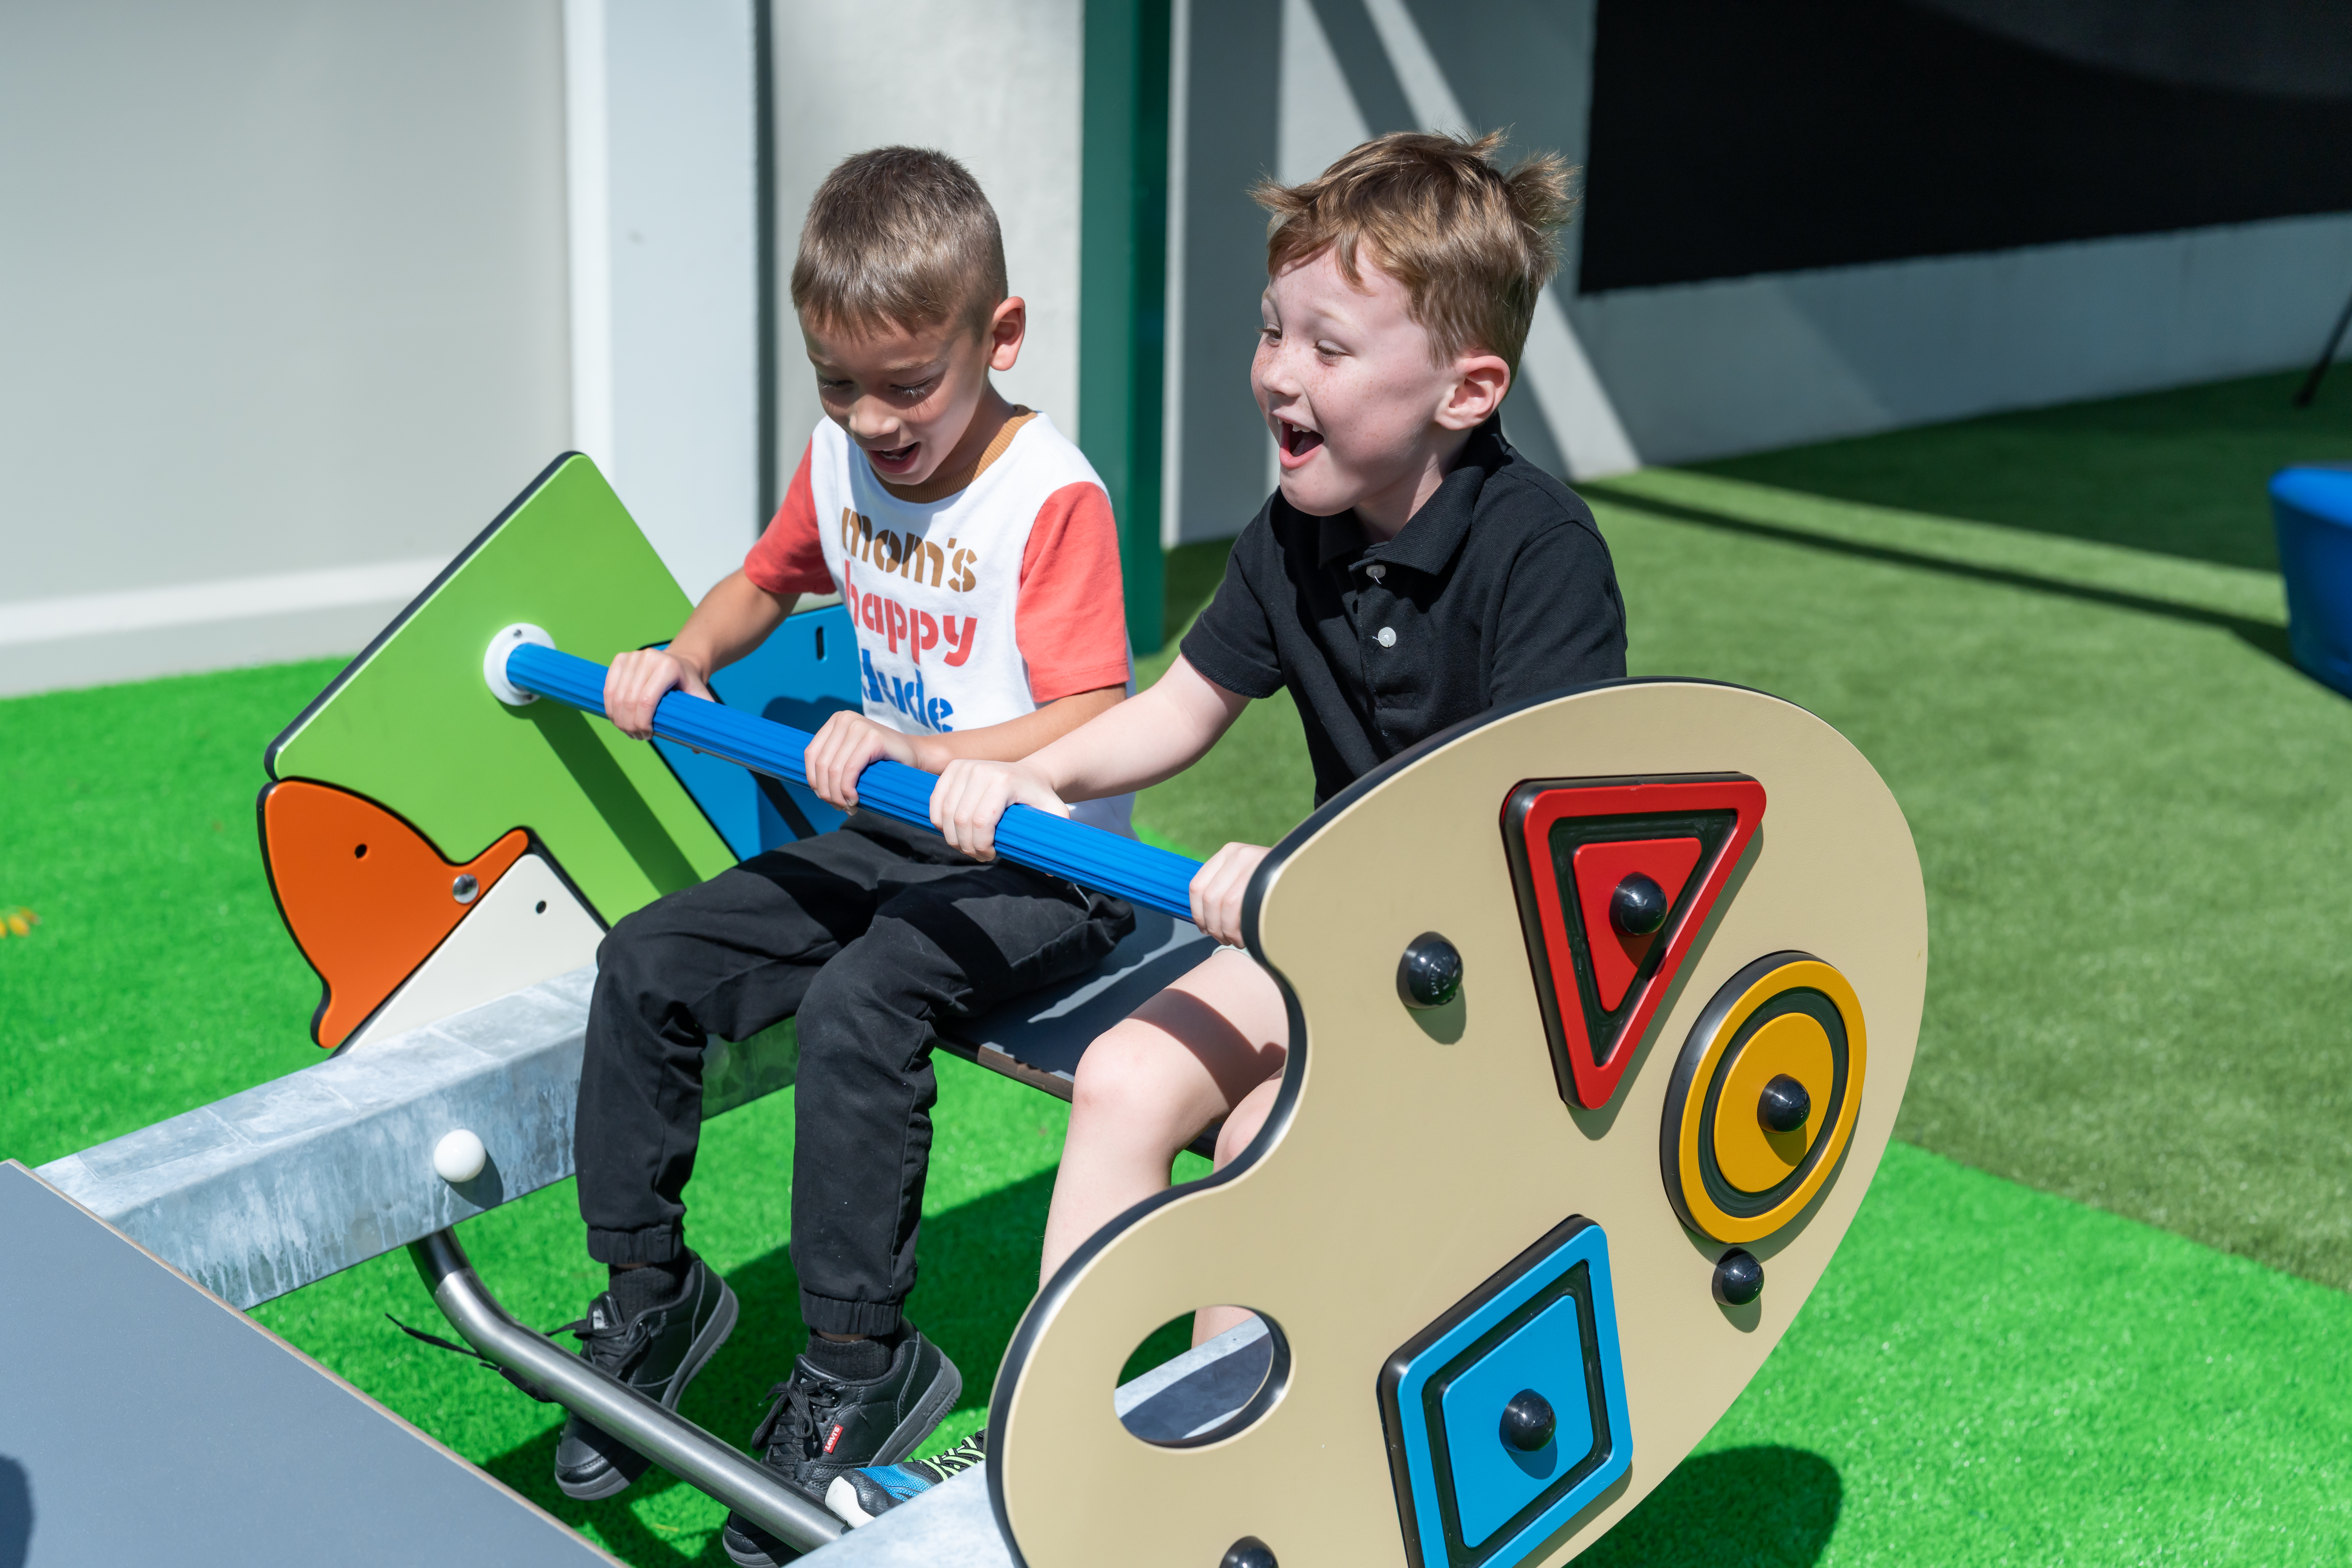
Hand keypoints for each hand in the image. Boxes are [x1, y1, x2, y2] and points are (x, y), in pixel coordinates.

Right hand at [605, 648, 712, 739]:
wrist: (681, 663)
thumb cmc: (690, 685)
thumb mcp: (701, 699)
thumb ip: (702, 721)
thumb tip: (697, 752)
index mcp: (668, 667)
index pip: (646, 701)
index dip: (642, 723)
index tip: (649, 736)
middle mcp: (649, 658)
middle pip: (629, 701)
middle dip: (630, 725)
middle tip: (637, 737)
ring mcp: (632, 656)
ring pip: (616, 697)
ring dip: (619, 720)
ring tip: (629, 731)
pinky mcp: (620, 659)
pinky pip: (608, 688)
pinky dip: (610, 707)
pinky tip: (618, 719)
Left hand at [804, 711, 917, 810]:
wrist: (916, 756)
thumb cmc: (882, 761)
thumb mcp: (851, 756)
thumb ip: (832, 761)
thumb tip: (813, 785)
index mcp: (836, 721)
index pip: (811, 754)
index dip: (813, 781)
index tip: (825, 798)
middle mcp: (844, 719)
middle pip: (821, 764)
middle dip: (826, 791)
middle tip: (838, 806)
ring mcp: (858, 726)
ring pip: (834, 770)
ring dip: (837, 795)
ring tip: (847, 806)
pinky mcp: (872, 737)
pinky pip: (850, 770)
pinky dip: (848, 790)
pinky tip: (855, 799)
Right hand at [928, 758, 1069, 860]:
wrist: (1029, 773)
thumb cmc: (1039, 797)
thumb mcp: (1055, 813)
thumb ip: (1054, 838)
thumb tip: (1049, 871)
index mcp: (1003, 781)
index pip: (980, 823)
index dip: (981, 846)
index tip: (991, 855)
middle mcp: (981, 770)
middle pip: (961, 820)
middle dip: (966, 846)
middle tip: (978, 855)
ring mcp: (964, 767)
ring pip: (945, 814)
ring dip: (952, 838)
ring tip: (967, 846)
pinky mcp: (952, 768)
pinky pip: (936, 802)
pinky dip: (939, 822)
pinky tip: (953, 832)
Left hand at [1189, 842, 1270, 947]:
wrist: (1306, 874)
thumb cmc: (1272, 885)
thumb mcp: (1245, 877)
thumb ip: (1225, 887)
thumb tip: (1201, 915)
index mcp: (1227, 853)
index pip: (1196, 886)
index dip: (1197, 914)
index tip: (1205, 929)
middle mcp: (1237, 854)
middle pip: (1209, 899)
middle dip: (1213, 926)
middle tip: (1223, 939)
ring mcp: (1253, 862)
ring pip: (1224, 906)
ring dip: (1225, 930)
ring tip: (1235, 940)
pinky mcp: (1267, 878)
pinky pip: (1241, 910)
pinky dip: (1238, 930)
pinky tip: (1245, 937)